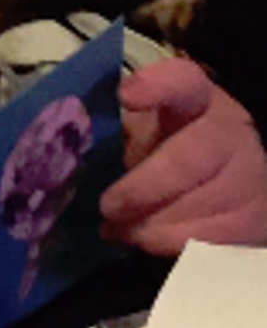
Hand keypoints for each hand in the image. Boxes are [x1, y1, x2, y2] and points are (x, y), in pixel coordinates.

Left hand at [100, 58, 266, 254]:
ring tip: (118, 229)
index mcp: (195, 97)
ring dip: (150, 225)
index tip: (127, 96)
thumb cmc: (176, 141)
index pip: (183, 82)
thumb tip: (77, 151)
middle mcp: (228, 131)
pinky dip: (170, 246)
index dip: (157, 86)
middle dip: (143, 188)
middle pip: (191, 158)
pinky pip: (210, 242)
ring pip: (200, 207)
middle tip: (108, 206)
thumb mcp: (151, 122)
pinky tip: (145, 241)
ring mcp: (248, 175)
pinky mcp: (254, 219)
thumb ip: (125, 129)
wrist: (235, 172)